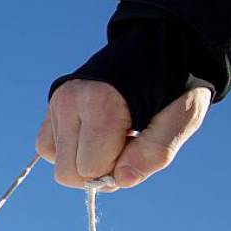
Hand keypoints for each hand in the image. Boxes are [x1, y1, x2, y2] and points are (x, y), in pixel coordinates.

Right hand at [36, 80, 210, 189]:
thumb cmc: (173, 87)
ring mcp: (56, 103)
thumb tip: (122, 181)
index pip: (89, 169)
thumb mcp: (182, 117)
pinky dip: (70, 152)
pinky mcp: (51, 107)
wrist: (158, 50)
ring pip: (57, 163)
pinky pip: (48, 148)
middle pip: (67, 172)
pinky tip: (94, 138)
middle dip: (97, 172)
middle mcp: (70, 102)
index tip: (138, 150)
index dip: (117, 171)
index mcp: (100, 104)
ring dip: (85, 162)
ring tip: (112, 140)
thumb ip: (155, 152)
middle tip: (126, 150)